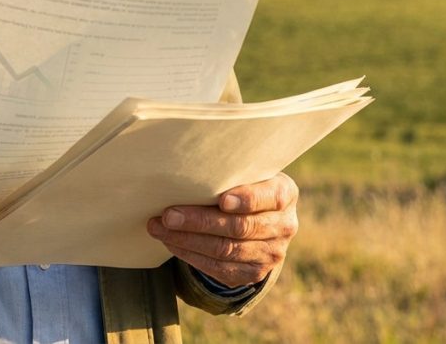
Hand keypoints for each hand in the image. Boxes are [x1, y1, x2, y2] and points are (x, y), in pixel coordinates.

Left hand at [146, 172, 298, 287]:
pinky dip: (191, 255)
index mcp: (284, 194)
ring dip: (187, 240)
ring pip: (224, 250)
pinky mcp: (253, 273)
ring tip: (160, 229)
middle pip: (238, 227)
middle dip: (199, 221)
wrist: (262, 219)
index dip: (246, 199)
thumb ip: (230, 174)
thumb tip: (185, 172)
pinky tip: (172, 243)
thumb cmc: (245, 186)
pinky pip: (219, 268)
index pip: (268, 198)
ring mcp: (271, 254)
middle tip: (168, 215)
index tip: (222, 200)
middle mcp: (284, 226)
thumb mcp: (248, 174)